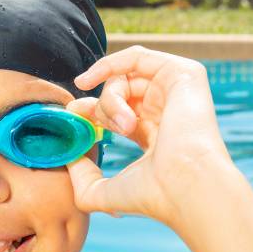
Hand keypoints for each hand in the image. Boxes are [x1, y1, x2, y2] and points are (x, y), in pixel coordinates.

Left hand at [64, 46, 240, 228]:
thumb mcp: (99, 192)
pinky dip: (111, 65)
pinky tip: (94, 80)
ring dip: (109, 97)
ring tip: (118, 124)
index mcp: (154, 134)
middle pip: (120, 91)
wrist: (185, 187)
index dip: (93, 109)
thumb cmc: (151, 196)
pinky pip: (139, 55)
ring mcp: (177, 92)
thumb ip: (81, 178)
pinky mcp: (184, 75)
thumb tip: (68, 157)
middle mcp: (167, 111)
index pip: (119, 111)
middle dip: (98, 103)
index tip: (74, 113)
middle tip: (82, 113)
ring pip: (125, 77)